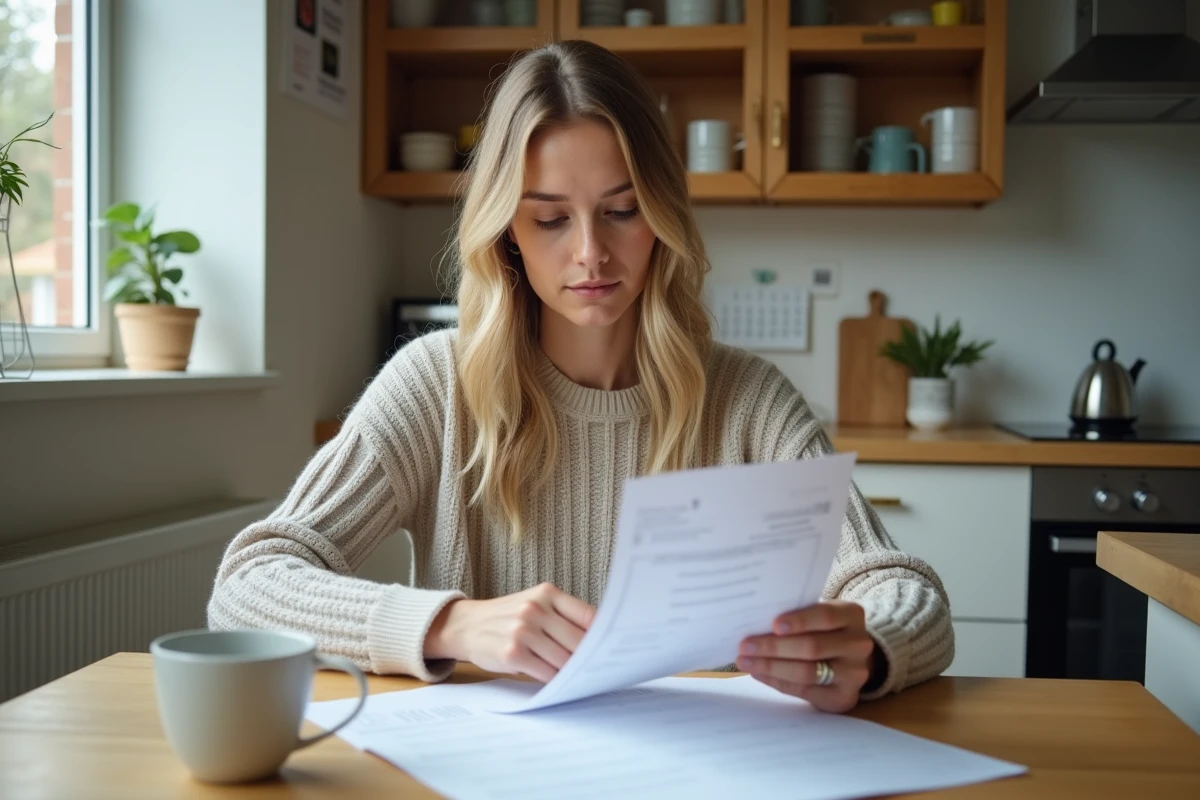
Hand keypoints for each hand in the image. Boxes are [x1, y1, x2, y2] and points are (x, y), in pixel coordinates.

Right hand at [424, 583, 594, 682]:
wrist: (467, 625)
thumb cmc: (508, 616)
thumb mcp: (534, 604)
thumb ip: (563, 616)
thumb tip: (599, 640)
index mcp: (546, 593)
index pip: (588, 615)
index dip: (605, 634)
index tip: (617, 647)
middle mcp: (535, 609)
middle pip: (579, 640)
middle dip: (592, 658)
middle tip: (604, 670)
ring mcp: (523, 631)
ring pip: (564, 659)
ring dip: (575, 672)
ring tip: (585, 679)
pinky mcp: (512, 653)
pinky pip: (546, 673)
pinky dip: (557, 681)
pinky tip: (562, 683)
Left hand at [736, 601, 878, 712]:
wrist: (849, 659)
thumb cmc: (823, 631)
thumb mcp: (818, 617)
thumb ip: (796, 618)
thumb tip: (754, 624)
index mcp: (852, 615)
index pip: (826, 616)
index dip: (799, 621)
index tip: (773, 624)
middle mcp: (858, 644)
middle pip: (812, 647)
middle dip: (773, 647)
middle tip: (744, 646)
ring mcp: (855, 673)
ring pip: (807, 672)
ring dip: (771, 667)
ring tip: (746, 662)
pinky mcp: (845, 697)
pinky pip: (805, 691)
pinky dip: (778, 682)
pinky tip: (760, 674)